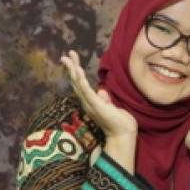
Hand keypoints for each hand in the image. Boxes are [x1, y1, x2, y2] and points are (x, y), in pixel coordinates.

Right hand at [61, 51, 137, 171]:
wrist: (123, 134)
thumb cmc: (119, 122)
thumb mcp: (111, 106)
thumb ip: (105, 98)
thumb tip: (101, 90)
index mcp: (90, 102)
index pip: (80, 83)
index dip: (75, 71)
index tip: (72, 58)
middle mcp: (87, 102)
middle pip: (76, 82)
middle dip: (71, 67)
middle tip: (66, 54)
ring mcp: (90, 104)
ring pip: (78, 84)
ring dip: (74, 70)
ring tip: (68, 59)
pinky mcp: (96, 106)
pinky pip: (87, 91)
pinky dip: (82, 81)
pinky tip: (78, 71)